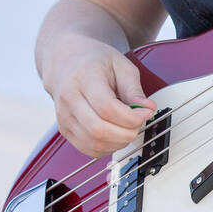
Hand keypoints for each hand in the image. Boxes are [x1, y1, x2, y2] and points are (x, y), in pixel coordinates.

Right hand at [44, 34, 157, 158]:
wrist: (67, 63)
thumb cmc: (94, 62)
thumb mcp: (121, 65)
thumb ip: (134, 89)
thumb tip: (148, 108)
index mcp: (83, 79)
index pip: (107, 108)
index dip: (131, 117)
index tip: (146, 113)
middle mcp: (69, 100)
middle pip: (99, 129)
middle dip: (126, 132)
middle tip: (138, 123)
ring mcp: (64, 117)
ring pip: (93, 143)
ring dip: (118, 142)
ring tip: (128, 128)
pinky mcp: (65, 130)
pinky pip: (88, 148)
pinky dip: (107, 147)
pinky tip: (116, 135)